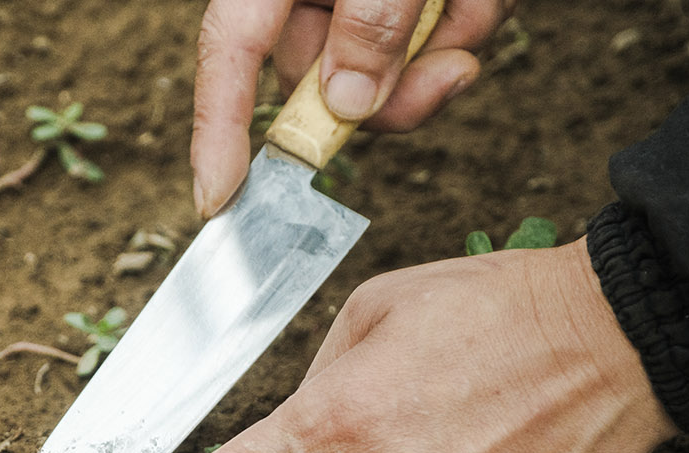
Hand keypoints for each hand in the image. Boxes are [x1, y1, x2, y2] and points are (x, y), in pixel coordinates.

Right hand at [192, 0, 514, 216]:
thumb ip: (372, 17)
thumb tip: (346, 106)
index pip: (231, 52)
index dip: (216, 129)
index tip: (215, 197)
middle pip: (322, 83)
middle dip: (392, 96)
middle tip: (450, 72)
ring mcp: (365, 0)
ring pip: (389, 76)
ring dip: (447, 51)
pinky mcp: (412, 4)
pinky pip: (437, 45)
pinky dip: (472, 24)